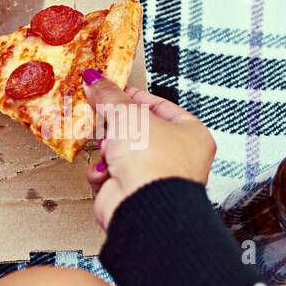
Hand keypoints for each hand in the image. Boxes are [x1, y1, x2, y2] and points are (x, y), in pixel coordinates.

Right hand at [83, 72, 216, 230]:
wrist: (142, 204)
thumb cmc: (153, 160)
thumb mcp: (127, 113)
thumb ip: (109, 95)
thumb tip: (94, 80)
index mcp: (191, 135)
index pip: (160, 106)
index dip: (134, 96)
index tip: (113, 90)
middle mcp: (177, 158)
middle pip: (137, 130)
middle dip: (116, 127)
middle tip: (104, 118)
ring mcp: (155, 178)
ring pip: (121, 152)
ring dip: (108, 150)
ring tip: (108, 149)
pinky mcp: (133, 194)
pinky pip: (110, 174)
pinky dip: (102, 171)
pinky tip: (106, 172)